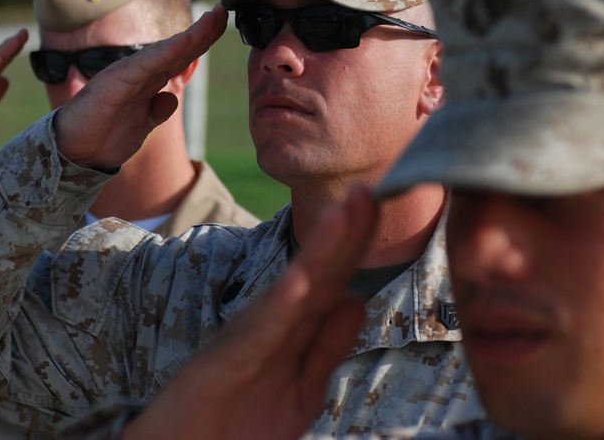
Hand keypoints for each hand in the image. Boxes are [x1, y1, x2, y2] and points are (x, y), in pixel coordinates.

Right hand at [54, 5, 227, 169]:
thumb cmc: (104, 136)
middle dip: (203, 30)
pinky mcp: (115, 82)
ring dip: (192, 35)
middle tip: (223, 11)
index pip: (180, 56)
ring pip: (166, 50)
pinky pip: (144, 65)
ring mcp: (128, 74)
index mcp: (148, 81)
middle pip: (178, 47)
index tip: (222, 23)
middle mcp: (140, 72)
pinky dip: (165, 53)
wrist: (75, 152)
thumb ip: (156, 111)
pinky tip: (184, 42)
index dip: (202, 40)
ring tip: (213, 18)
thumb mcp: (142, 125)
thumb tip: (171, 98)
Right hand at [122, 186, 378, 439]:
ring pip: (291, 292)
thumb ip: (326, 346)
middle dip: (344, 232)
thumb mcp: (298, 388)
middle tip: (369, 188)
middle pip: (316, 274)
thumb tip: (356, 299)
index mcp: (288, 331)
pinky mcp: (222, 366)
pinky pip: (257, 335)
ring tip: (344, 213)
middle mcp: (268, 327)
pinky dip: (279, 307)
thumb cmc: (233, 426)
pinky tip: (300, 281)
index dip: (357, 242)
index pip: (331, 280)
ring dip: (319, 251)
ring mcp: (245, 343)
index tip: (381, 202)